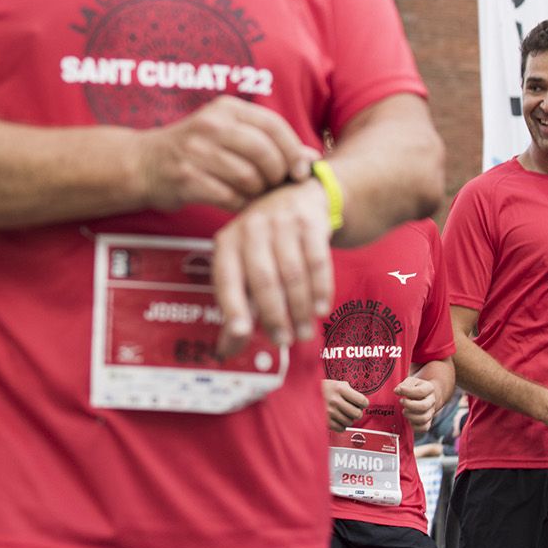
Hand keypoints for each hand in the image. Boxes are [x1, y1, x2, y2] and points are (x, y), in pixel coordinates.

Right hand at [137, 96, 316, 212]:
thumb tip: (313, 159)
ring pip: (248, 177)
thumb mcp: (228, 133)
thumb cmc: (195, 149)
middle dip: (277, 175)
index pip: (274, 126)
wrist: (143, 163)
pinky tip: (237, 202)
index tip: (299, 171)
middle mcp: (210, 125)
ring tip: (254, 193)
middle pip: (264, 152)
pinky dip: (240, 204)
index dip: (293, 151)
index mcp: (226, 108)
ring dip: (258, 192)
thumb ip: (269, 142)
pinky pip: (229, 196)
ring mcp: (195, 151)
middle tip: (274, 185)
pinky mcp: (186, 178)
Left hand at [212, 178, 334, 356]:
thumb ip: (238, 307)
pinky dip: (320, 288)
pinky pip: (318, 261)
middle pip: (263, 278)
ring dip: (299, 308)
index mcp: (227, 243)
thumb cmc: (264, 245)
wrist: (298, 197)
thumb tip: (227, 350)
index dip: (233, 307)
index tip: (240, 332)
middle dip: (274, 315)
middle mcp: (250, 229)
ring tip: (303, 332)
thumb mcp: (244, 267)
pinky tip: (321, 309)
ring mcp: (281, 222)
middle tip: (283, 341)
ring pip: (292, 273)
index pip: (226, 279)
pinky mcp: (310, 222)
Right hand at [323, 379, 369, 430]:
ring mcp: (329, 412)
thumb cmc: (323, 389)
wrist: (302, 392)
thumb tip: (361, 402)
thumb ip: (349, 391)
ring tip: (340, 413)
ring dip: (347, 419)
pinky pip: (341, 428)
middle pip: (358, 414)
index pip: (362, 401)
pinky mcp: (325, 421)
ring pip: (349, 422)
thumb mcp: (336, 384)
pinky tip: (335, 419)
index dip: (363, 403)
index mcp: (339, 388)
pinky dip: (340, 425)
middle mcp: (335, 400)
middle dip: (356, 412)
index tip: (359, 403)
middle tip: (350, 409)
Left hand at [396, 375, 439, 431]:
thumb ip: (404, 384)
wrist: (426, 395)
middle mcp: (432, 401)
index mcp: (429, 388)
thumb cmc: (415, 387)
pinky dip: (415, 426)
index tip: (398, 390)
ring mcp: (431, 412)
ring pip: (424, 418)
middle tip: (401, 401)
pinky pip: (424, 428)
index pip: (421, 391)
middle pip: (423, 406)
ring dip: (410, 416)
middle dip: (409, 405)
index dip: (408, 391)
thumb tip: (397, 391)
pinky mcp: (428, 421)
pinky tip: (409, 420)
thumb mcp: (411, 381)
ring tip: (404, 411)